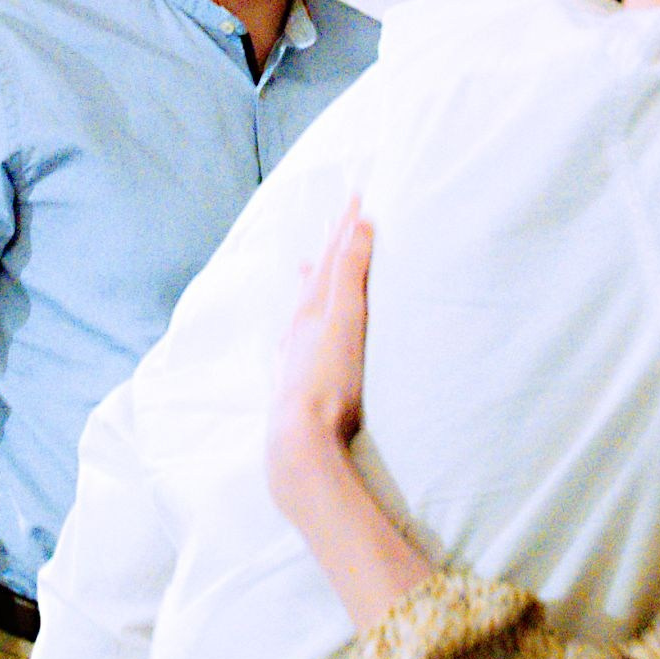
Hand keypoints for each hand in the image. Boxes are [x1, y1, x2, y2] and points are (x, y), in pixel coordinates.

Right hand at [263, 198, 436, 627]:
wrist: (297, 457)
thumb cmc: (304, 457)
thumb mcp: (307, 435)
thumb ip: (313, 428)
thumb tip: (309, 437)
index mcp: (295, 355)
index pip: (306, 307)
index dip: (313, 279)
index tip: (314, 257)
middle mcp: (302, 333)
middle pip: (319, 277)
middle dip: (330, 242)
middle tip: (343, 205)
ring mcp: (315, 324)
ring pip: (332, 267)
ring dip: (342, 232)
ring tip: (355, 201)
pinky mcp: (332, 320)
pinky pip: (343, 270)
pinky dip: (349, 242)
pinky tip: (364, 217)